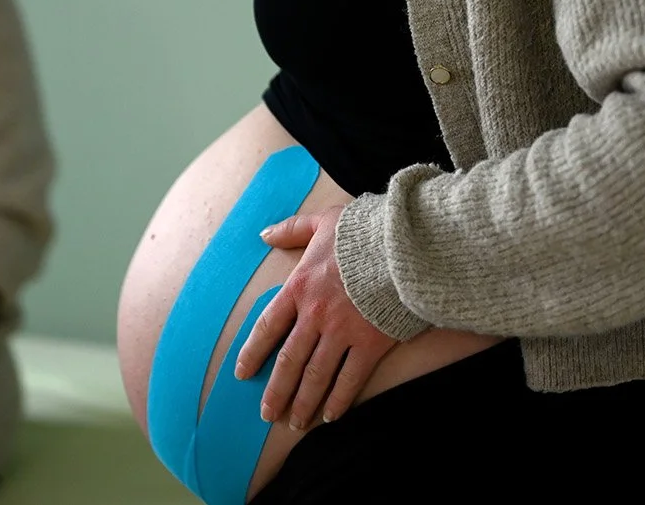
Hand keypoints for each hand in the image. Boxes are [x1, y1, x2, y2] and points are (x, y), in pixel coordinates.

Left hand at [233, 205, 397, 430]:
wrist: (402, 245)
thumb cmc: (362, 231)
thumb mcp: (322, 221)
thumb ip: (292, 229)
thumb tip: (264, 234)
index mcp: (299, 287)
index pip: (266, 326)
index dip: (252, 353)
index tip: (242, 374)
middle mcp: (315, 315)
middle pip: (288, 360)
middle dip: (276, 391)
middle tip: (267, 414)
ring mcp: (342, 332)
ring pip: (315, 375)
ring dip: (303, 402)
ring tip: (295, 422)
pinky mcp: (370, 343)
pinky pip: (349, 379)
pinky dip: (338, 399)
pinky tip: (330, 416)